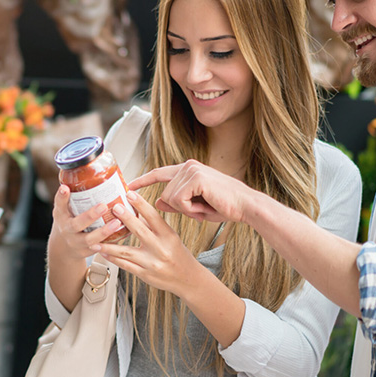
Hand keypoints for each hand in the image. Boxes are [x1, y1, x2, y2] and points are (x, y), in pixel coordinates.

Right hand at [50, 185, 124, 259]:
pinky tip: (123, 235)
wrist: (63, 248)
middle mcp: (67, 230)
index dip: (62, 197)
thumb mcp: (65, 209)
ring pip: (90, 240)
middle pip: (77, 224)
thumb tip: (91, 174)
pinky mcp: (86, 252)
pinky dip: (111, 244)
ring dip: (104, 231)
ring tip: (117, 222)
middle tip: (103, 206)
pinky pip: (100, 248)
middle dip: (90, 215)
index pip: (59, 204)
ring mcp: (76, 243)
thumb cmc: (69, 221)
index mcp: (61, 216)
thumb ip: (74, 196)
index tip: (65, 188)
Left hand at [90, 190, 199, 295]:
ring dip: (110, 245)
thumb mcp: (171, 237)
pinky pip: (126, 266)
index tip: (129, 194)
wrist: (187, 279)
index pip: (153, 217)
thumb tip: (137, 210)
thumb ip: (155, 226)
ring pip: (127, 252)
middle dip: (125, 218)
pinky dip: (113, 259)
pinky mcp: (145, 275)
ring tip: (96, 239)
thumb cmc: (178, 255)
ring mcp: (152, 263)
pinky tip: (104, 253)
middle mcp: (161, 249)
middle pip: (140, 231)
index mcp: (168, 236)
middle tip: (113, 208)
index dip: (141, 204)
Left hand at [129, 160, 254, 223]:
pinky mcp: (195, 177)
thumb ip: (176, 203)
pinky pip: (179, 200)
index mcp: (188, 170)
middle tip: (200, 210)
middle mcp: (188, 166)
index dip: (144, 180)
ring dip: (187, 209)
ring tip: (205, 207)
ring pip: (171, 198)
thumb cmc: (224, 206)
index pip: (160, 173)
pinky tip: (204, 206)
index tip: (130, 185)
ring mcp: (191, 170)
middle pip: (165, 192)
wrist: (245, 206)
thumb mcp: (195, 206)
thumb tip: (157, 203)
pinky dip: (190, 209)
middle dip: (179, 208)